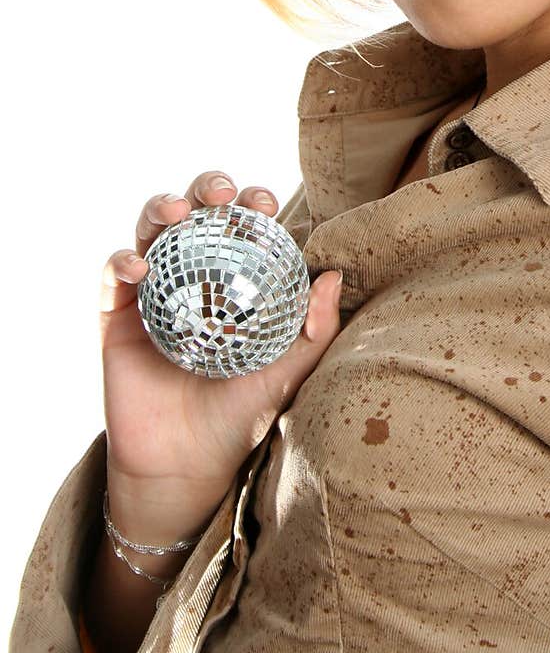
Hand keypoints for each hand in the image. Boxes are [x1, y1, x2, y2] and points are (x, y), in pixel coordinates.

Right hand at [99, 170, 340, 543]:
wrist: (185, 465)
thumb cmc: (240, 416)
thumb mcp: (287, 372)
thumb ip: (314, 329)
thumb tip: (333, 277)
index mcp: (235, 282)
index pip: (242, 227)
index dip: (251, 204)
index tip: (263, 203)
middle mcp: (194, 278)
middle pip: (196, 213)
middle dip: (207, 187)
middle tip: (223, 193)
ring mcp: (154, 293)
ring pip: (151, 229)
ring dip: (161, 206)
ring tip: (177, 210)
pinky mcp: (117, 316)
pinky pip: (113, 275)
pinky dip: (122, 260)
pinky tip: (139, 267)